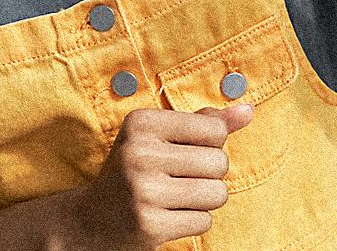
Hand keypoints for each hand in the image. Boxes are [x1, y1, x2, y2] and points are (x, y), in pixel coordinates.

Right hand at [55, 104, 253, 250]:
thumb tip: (248, 111)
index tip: (181, 153)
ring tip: (175, 199)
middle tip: (178, 180)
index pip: (214, 129)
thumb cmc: (135, 173)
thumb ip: (204, 123)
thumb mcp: (160, 139)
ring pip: (217, 194)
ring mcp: (143, 190)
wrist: (88, 222)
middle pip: (219, 163)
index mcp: (141, 123)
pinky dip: (194, 222)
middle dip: (210, 176)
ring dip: (204, 201)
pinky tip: (168, 217)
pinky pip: (204, 221)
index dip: (210, 146)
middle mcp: (139, 153)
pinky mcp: (149, 225)